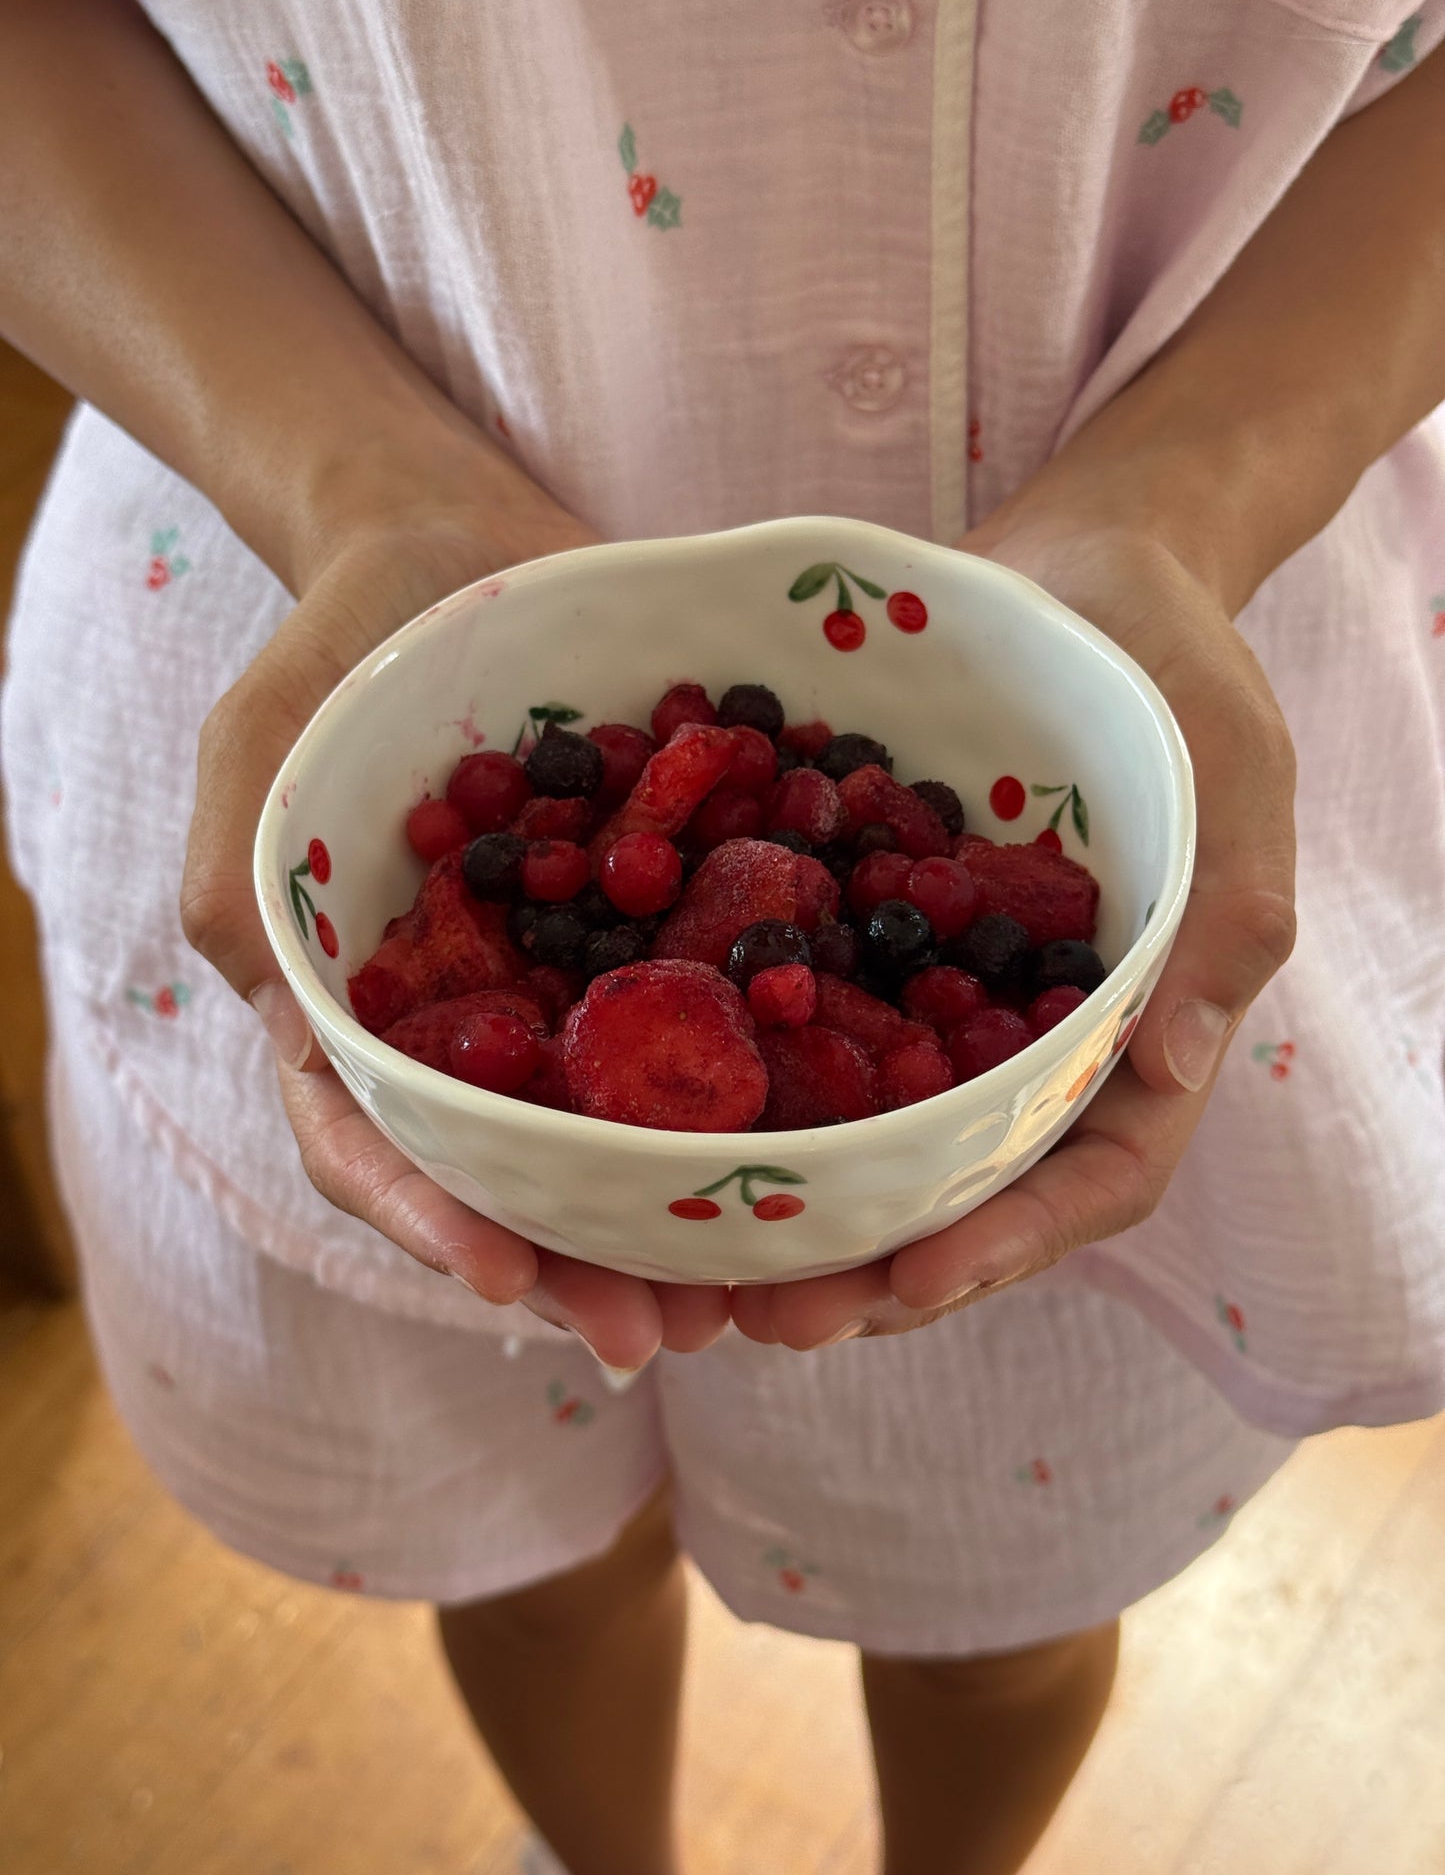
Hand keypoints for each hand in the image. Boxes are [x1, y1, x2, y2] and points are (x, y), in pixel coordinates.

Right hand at [181, 457, 730, 1367]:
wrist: (464, 539)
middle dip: (576, 1265)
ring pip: (613, 1130)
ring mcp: (563, 983)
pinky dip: (751, 1097)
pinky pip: (702, 1025)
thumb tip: (294, 1039)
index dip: (432, 1220)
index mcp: (357, 1006)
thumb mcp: (262, 746)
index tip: (509, 1283)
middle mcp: (468, 1019)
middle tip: (663, 1334)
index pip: (373, 1140)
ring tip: (745, 1295)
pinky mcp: (653, 932)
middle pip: (508, 1174)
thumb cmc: (343, 643)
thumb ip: (250, 889)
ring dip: (668, 1224)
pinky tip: (816, 1153)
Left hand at [733, 505, 1295, 1350]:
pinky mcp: (873, 948)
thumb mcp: (1231, 764)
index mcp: (1140, 1026)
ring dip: (802, 1218)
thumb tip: (1176, 1067)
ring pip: (883, 1144)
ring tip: (701, 1272)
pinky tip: (666, 1127)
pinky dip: (755, 1097)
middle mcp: (1039, 1040)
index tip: (909, 1286)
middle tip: (765, 1319)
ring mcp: (951, 1003)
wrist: (1077, 565)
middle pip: (970, 1194)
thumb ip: (1224, 909)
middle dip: (875, 1271)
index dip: (1008, 1243)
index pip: (1095, 1175)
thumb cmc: (1173, 660)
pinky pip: (815, 1039)